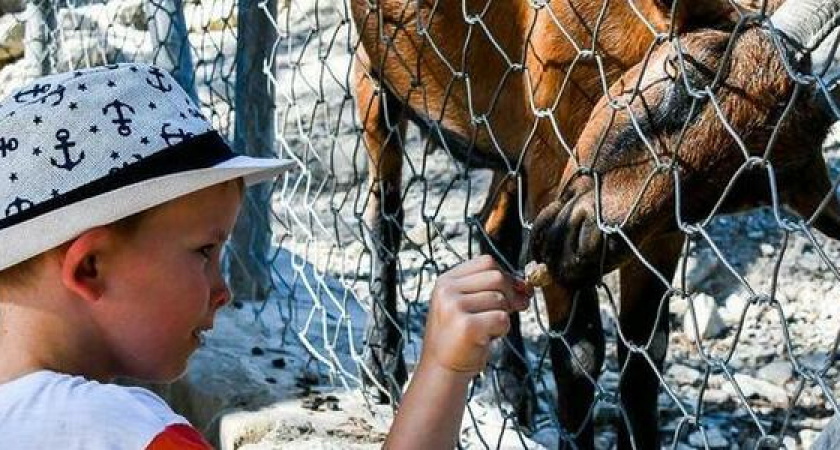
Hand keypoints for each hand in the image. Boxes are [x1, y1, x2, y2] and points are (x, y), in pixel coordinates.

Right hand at [421, 255, 533, 375]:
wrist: (442, 369)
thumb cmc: (460, 337)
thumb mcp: (468, 305)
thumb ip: (491, 290)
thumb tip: (526, 285)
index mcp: (446, 280)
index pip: (486, 262)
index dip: (506, 276)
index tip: (513, 292)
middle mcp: (447, 290)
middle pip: (496, 277)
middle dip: (509, 295)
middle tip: (506, 312)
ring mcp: (454, 306)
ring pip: (500, 299)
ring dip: (502, 316)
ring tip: (486, 330)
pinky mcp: (466, 325)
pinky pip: (501, 318)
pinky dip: (501, 330)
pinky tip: (486, 338)